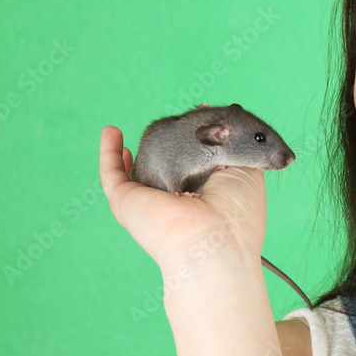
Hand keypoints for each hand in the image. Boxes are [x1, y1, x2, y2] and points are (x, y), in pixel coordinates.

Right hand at [98, 125, 266, 275]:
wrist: (215, 240)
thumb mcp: (247, 168)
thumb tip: (224, 123)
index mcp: (204, 196)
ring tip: (122, 131)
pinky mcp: (126, 201)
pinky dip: (108, 153)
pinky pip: (110, 175)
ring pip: (132, 174)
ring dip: (125, 153)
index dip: (196, 143)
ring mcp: (149, 203)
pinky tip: (110, 132)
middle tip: (169, 122)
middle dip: (163, 147)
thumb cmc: (238, 211)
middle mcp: (175, 201)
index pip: (194, 167)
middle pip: (162, 169)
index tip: (201, 115)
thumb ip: (236, 147)